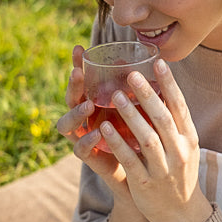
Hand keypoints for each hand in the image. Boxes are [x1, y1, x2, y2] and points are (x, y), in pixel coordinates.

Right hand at [56, 45, 133, 198]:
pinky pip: (80, 149)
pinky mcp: (90, 158)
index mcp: (95, 102)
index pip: (82, 80)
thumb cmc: (142, 136)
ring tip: (88, 104)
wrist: (145, 173)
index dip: (77, 64)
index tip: (78, 48)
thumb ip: (144, 91)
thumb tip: (155, 60)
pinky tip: (99, 132)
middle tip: (78, 73)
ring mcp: (84, 137)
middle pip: (70, 98)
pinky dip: (88, 140)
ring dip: (76, 113)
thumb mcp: (144, 110)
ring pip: (67, 123)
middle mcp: (85, 118)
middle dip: (73, 85)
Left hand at [99, 59, 211, 221]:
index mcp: (188, 138)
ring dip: (131, 116)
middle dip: (147, 95)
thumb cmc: (179, 173)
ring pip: (147, 138)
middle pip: (163, 118)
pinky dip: (117, 142)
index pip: (180, 106)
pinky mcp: (146, 183)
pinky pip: (130, 159)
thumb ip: (174, 123)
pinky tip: (103, 128)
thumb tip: (160, 90)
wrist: (182, 215)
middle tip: (132, 74)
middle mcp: (179, 151)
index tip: (159, 62)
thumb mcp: (184, 146)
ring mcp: (164, 168)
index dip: (170, 84)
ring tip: (115, 96)